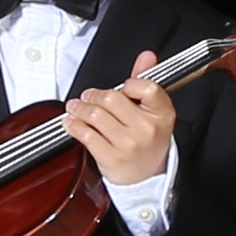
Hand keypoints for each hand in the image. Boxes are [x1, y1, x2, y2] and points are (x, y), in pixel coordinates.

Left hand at [61, 52, 176, 186]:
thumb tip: (147, 56)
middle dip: (94, 95)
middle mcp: (148, 129)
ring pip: (95, 115)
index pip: (147, 87)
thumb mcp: (154, 113)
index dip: (130, 83)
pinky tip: (72, 122)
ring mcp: (129, 144)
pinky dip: (74, 125)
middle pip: (112, 99)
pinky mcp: (111, 157)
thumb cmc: (148, 143)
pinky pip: (86, 134)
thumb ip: (146, 82)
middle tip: (87, 96)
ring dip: (79, 108)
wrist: (146, 179)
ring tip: (75, 107)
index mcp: (162, 114)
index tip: (122, 86)